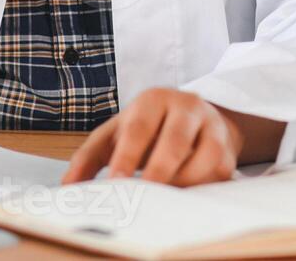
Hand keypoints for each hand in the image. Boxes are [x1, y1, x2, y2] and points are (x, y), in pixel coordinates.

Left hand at [61, 88, 244, 186]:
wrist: (193, 115)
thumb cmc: (147, 128)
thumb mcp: (116, 133)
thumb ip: (89, 157)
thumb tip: (68, 186)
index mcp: (153, 99)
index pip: (139, 128)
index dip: (127, 157)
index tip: (116, 182)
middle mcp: (186, 107)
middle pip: (175, 140)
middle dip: (158, 172)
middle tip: (142, 197)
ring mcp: (211, 126)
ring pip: (204, 158)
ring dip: (183, 182)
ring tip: (165, 195)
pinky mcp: (228, 149)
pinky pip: (220, 173)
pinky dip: (202, 187)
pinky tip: (185, 193)